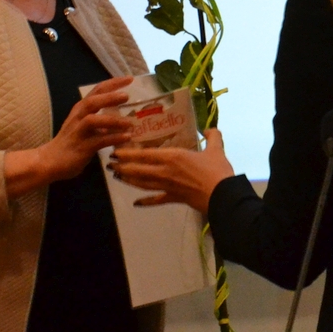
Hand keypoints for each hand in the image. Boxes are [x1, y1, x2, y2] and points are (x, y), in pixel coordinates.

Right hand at [6, 77, 133, 196]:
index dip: (113, 83)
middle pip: (93, 101)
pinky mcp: (81, 147)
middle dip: (110, 96)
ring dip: (113, 120)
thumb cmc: (70, 142)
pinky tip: (126, 137)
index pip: (97, 91)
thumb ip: (100, 120)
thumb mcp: (85, 126)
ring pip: (94, 120)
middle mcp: (78, 117)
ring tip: (129, 122)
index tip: (129, 78)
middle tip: (127, 95)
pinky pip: (99, 141)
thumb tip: (122, 118)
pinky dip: (113, 138)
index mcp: (81, 109)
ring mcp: (79, 132)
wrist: (50, 161)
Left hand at [110, 128, 235, 212]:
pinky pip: (156, 200)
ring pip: (143, 184)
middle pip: (138, 170)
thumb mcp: (216, 149)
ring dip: (129, 181)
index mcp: (172, 157)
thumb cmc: (217, 171)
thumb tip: (210, 128)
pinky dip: (145, 202)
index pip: (144, 155)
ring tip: (118, 177)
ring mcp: (167, 186)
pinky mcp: (173, 198)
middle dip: (122, 167)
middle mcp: (164, 171)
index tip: (115, 152)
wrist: (222, 195)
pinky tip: (136, 203)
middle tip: (110, 165)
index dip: (128, 154)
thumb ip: (213, 136)